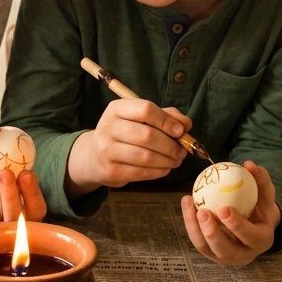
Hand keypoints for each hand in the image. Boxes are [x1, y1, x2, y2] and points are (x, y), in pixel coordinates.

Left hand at [0, 170, 47, 232]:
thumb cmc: (2, 199)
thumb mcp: (16, 190)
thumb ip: (20, 178)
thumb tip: (21, 151)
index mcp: (31, 221)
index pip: (36, 208)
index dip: (32, 191)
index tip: (26, 172)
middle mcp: (14, 234)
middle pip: (13, 216)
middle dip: (9, 194)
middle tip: (4, 173)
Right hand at [65, 99, 189, 194]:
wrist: (95, 156)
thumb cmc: (126, 133)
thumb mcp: (142, 119)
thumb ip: (167, 116)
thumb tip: (186, 125)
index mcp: (116, 109)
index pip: (145, 109)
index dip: (166, 121)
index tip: (180, 131)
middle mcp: (108, 127)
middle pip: (147, 135)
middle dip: (170, 145)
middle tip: (182, 151)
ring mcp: (106, 150)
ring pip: (145, 157)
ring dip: (167, 160)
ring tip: (176, 160)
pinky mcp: (110, 171)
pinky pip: (141, 172)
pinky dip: (158, 172)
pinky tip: (164, 168)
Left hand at [180, 160, 280, 265]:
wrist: (254, 225)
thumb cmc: (260, 207)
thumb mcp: (265, 194)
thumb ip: (260, 180)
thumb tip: (248, 164)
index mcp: (261, 241)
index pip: (250, 236)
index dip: (236, 225)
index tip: (223, 208)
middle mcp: (244, 255)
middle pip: (225, 251)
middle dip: (212, 233)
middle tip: (202, 211)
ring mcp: (225, 258)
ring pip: (206, 248)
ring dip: (195, 227)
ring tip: (190, 204)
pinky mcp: (210, 254)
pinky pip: (198, 241)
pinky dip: (190, 223)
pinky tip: (187, 202)